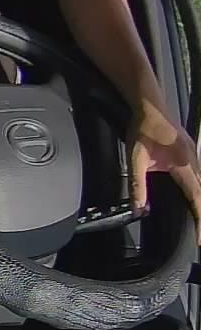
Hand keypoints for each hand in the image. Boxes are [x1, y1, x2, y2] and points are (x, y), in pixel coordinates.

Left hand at [128, 101, 200, 240]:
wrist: (150, 106)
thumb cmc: (143, 129)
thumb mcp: (136, 158)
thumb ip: (138, 184)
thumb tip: (139, 208)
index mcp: (184, 166)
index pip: (197, 198)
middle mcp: (195, 162)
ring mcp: (196, 156)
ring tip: (200, 223)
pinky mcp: (192, 153)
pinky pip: (200, 177)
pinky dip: (200, 192)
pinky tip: (196, 199)